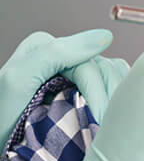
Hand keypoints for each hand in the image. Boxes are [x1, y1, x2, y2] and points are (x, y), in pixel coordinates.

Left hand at [0, 29, 115, 150]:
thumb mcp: (19, 80)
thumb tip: (106, 37)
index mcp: (48, 46)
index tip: (100, 118)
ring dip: (114, 99)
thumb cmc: (0, 117)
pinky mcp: (81, 88)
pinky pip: (109, 88)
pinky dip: (114, 101)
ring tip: (108, 122)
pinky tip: (109, 117)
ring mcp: (73, 72)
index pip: (89, 64)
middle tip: (106, 124)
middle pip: (103, 69)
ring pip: (112, 76)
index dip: (97, 91)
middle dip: (108, 97)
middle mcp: (63, 54)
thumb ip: (57, 52)